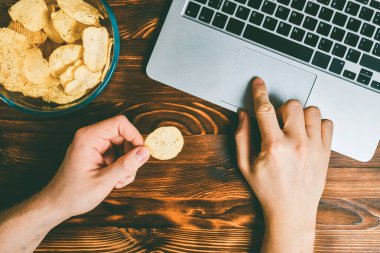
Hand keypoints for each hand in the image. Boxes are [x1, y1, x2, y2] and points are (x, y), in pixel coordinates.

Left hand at [40, 115, 149, 218]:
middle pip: (123, 135)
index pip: (120, 123)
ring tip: (119, 181)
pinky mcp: (97, 154)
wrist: (57, 204)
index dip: (134, 136)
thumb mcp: (104, 181)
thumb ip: (126, 165)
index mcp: (89, 137)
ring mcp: (94, 145)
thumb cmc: (74, 194)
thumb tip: (145, 152)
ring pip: (123, 146)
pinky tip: (115, 181)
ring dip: (127, 164)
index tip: (141, 154)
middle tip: (128, 173)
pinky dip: (121, 167)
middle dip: (131, 154)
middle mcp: (91, 137)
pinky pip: (118, 154)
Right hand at [235, 78, 332, 251]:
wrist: (292, 211)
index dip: (259, 92)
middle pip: (291, 105)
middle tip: (276, 122)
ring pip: (311, 110)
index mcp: (273, 146)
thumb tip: (243, 115)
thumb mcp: (245, 165)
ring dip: (299, 114)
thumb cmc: (267, 189)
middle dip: (281, 108)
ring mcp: (314, 147)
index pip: (264, 109)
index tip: (258, 82)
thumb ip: (241, 137)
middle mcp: (296, 144)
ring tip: (293, 128)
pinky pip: (327, 123)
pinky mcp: (325, 152)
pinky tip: (307, 134)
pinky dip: (317, 124)